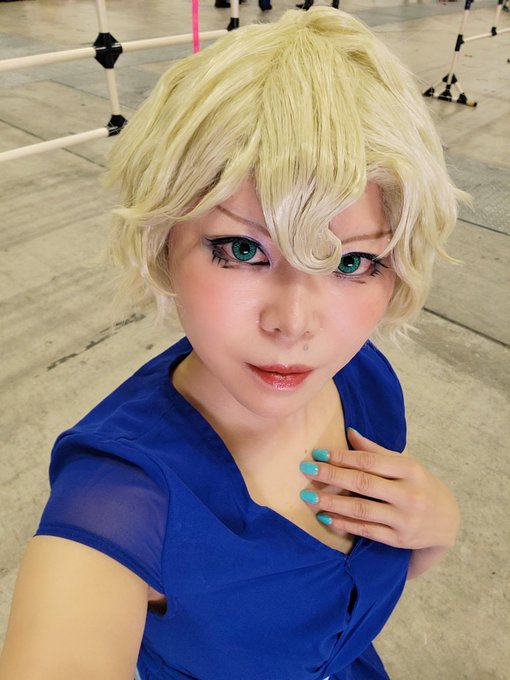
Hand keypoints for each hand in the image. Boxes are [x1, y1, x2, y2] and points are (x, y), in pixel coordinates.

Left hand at [299, 428, 459, 552]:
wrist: (447, 522)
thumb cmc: (419, 485)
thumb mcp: (405, 465)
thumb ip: (376, 450)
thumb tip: (349, 433)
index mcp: (410, 470)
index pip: (370, 461)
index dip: (342, 456)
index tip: (318, 453)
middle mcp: (409, 494)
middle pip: (363, 483)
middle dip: (332, 476)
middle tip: (306, 470)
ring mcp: (404, 519)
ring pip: (362, 509)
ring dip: (332, 502)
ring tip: (309, 497)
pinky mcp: (398, 540)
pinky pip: (366, 531)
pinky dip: (343, 524)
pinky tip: (325, 517)